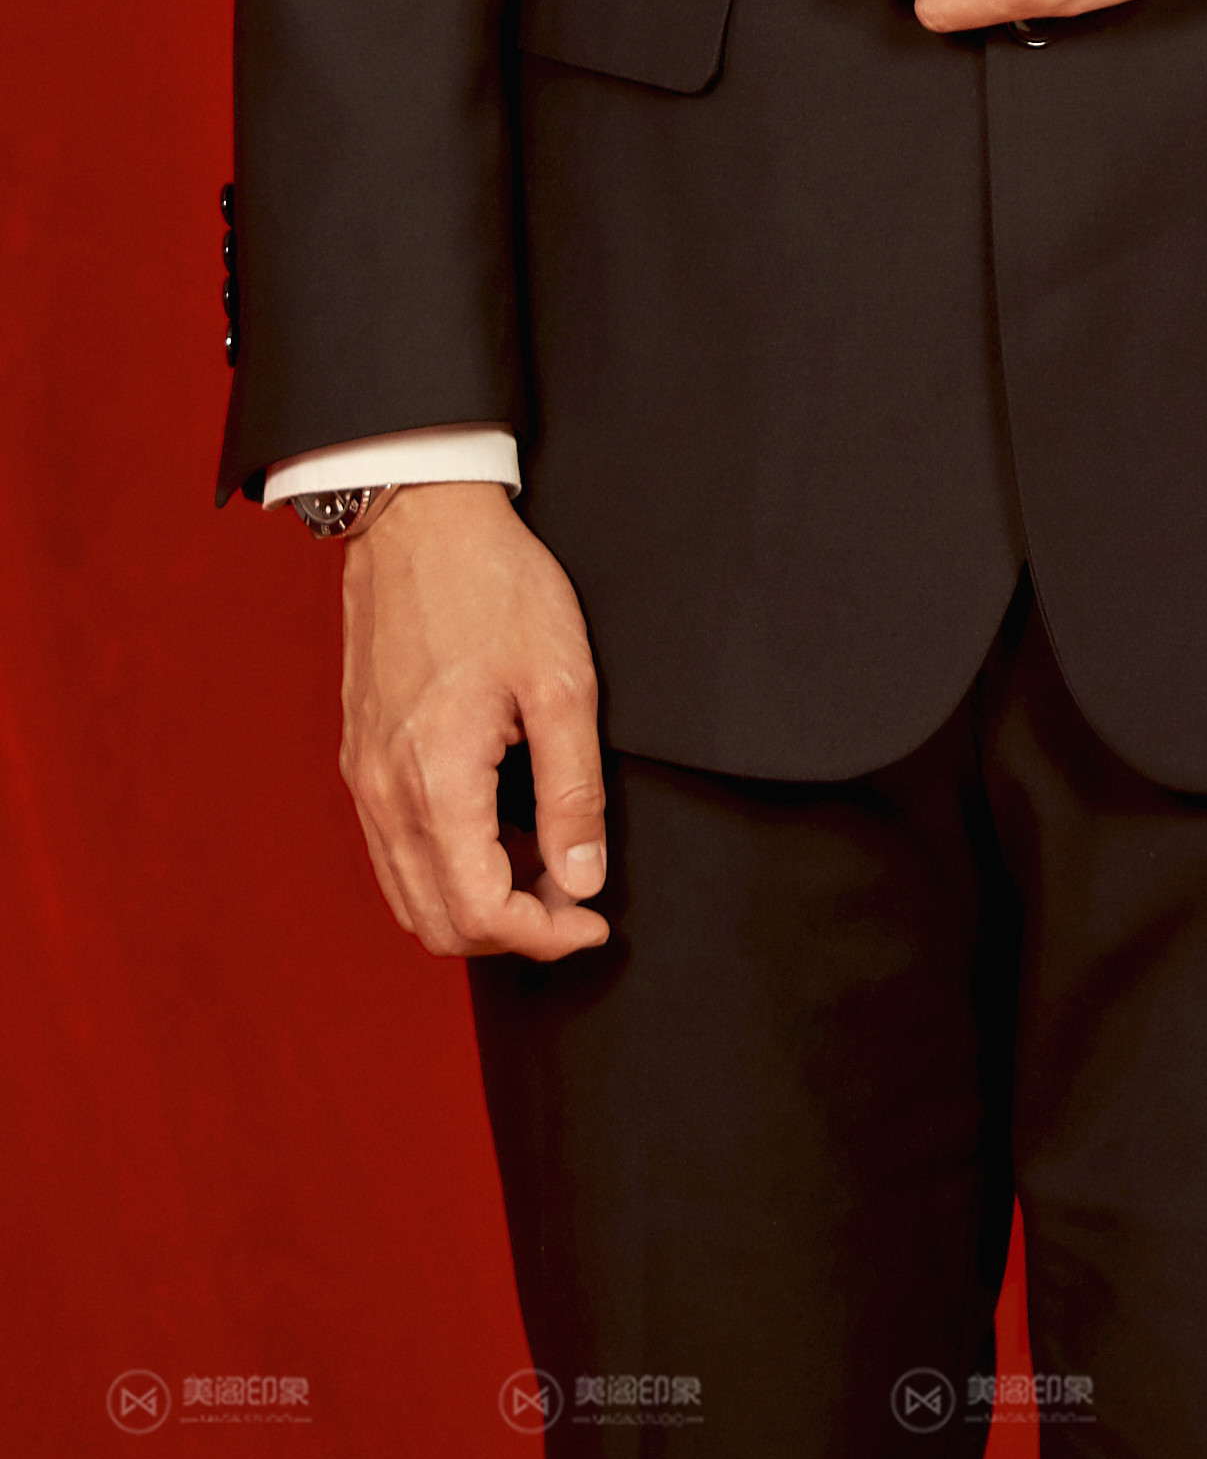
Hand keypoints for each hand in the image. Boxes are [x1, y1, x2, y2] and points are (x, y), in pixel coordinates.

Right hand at [339, 482, 611, 958]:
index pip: (482, 912)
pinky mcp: (361, 762)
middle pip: (438, 923)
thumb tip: (582, 878)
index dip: (545, 935)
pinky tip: (499, 830)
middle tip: (574, 898)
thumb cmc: (494, 588)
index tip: (593, 919)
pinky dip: (446, 870)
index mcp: (435, 781)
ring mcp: (364, 782)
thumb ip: (573, 790)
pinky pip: (394, 854)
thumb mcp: (562, 682)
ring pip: (410, 897)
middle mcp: (385, 795)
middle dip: (513, 932)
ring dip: (477, 905)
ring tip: (543, 864)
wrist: (420, 523)